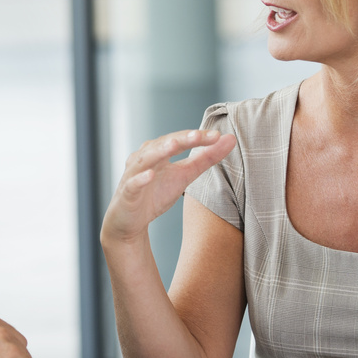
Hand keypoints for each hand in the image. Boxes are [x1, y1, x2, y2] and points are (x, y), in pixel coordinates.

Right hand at [101, 129, 236, 245]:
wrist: (130, 222)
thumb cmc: (156, 194)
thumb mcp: (185, 176)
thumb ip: (206, 158)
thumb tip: (230, 138)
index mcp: (160, 151)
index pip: (180, 140)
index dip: (197, 138)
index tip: (218, 136)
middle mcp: (145, 158)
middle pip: (163, 144)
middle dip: (180, 139)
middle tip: (197, 135)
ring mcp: (134, 174)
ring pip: (146, 159)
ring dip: (159, 151)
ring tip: (174, 145)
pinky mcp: (126, 193)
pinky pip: (133, 184)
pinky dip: (140, 179)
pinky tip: (150, 175)